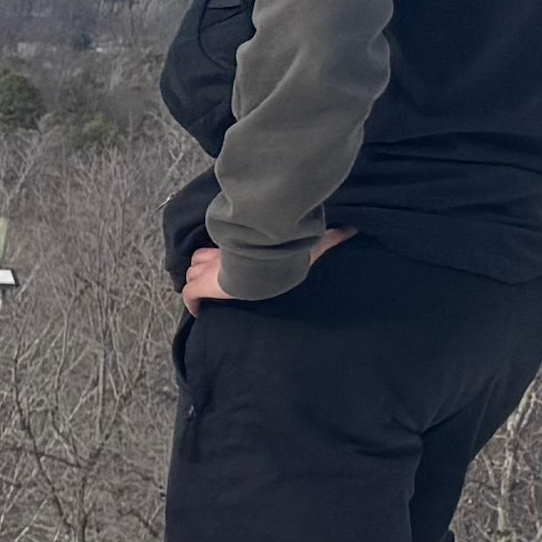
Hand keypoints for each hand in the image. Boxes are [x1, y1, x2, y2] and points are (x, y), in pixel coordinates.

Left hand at [184, 225, 345, 306]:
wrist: (265, 263)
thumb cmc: (285, 252)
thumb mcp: (310, 243)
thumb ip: (328, 237)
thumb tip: (351, 229)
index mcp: (243, 244)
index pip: (226, 246)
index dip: (226, 254)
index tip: (230, 261)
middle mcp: (223, 255)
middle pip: (203, 259)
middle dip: (208, 266)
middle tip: (217, 275)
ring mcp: (209, 271)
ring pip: (194, 275)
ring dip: (200, 281)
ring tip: (207, 291)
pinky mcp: (202, 285)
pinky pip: (190, 296)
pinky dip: (193, 303)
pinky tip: (199, 312)